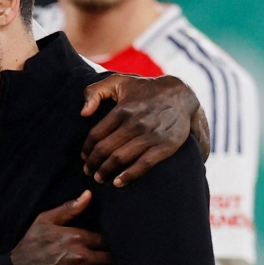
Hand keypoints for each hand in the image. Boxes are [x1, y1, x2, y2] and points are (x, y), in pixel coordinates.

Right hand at [11, 191, 116, 264]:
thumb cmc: (31, 246)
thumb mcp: (45, 221)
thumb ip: (69, 208)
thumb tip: (89, 194)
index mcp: (76, 237)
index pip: (106, 239)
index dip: (109, 242)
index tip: (108, 245)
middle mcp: (81, 256)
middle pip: (111, 257)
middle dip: (112, 258)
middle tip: (114, 259)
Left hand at [81, 74, 206, 186]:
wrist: (180, 95)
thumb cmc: (144, 89)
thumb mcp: (118, 81)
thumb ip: (94, 92)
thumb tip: (83, 113)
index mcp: (122, 110)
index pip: (96, 134)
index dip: (87, 149)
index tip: (84, 157)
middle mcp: (135, 123)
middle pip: (105, 149)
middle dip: (93, 163)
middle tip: (88, 171)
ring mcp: (150, 135)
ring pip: (120, 158)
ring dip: (106, 171)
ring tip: (99, 178)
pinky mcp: (165, 146)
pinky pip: (143, 164)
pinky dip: (129, 176)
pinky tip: (118, 183)